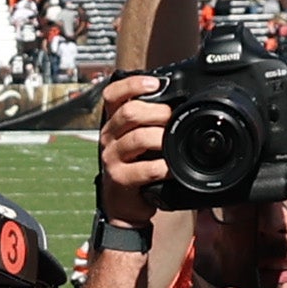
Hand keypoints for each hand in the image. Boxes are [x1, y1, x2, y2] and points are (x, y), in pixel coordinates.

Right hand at [95, 72, 170, 225]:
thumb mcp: (137, 141)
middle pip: (129, 113)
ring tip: (173, 141)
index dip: (132, 84)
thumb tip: (178, 103)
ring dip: (161, 138)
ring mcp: (112, 158)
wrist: (125, 204)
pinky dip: (163, 167)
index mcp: (113, 123)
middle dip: (157, 112)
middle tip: (172, 117)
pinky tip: (172, 168)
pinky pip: (145, 169)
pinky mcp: (120, 179)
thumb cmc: (136, 167)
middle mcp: (108, 137)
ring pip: (137, 138)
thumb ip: (149, 122)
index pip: (113, 94)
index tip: (155, 83)